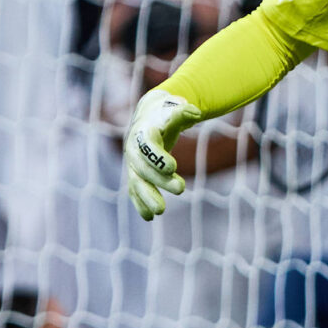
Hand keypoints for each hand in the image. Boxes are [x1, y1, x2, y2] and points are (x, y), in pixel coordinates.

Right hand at [123, 87, 202, 220]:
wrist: (148, 119)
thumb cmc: (164, 115)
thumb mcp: (173, 110)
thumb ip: (183, 112)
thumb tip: (195, 112)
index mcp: (143, 132)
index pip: (147, 145)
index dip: (157, 156)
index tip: (173, 167)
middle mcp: (134, 150)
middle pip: (144, 167)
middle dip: (160, 180)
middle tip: (182, 188)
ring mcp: (133, 164)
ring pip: (136, 182)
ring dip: (147, 197)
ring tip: (161, 211)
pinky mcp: (135, 175)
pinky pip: (135, 191)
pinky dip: (141, 204)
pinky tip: (149, 217)